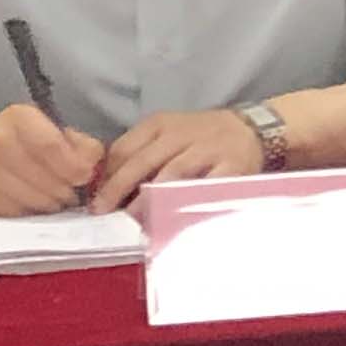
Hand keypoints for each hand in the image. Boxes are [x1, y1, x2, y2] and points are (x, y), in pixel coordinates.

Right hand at [0, 103, 104, 215]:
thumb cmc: (10, 140)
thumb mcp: (41, 127)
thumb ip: (73, 142)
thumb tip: (95, 165)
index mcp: (19, 119)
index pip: (55, 147)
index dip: (77, 168)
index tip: (84, 177)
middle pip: (51, 180)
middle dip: (69, 191)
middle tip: (72, 192)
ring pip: (39, 202)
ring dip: (54, 204)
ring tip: (53, 197)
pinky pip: (21, 214)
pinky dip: (32, 212)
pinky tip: (31, 202)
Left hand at [92, 109, 266, 210]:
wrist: (251, 130)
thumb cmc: (200, 137)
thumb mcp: (167, 133)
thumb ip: (140, 152)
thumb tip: (104, 185)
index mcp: (160, 124)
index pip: (123, 149)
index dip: (106, 175)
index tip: (94, 197)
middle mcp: (182, 134)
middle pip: (141, 162)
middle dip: (117, 189)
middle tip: (101, 213)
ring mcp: (207, 150)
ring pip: (170, 175)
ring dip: (148, 200)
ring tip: (132, 220)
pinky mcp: (231, 168)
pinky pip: (204, 187)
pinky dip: (187, 203)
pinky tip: (171, 218)